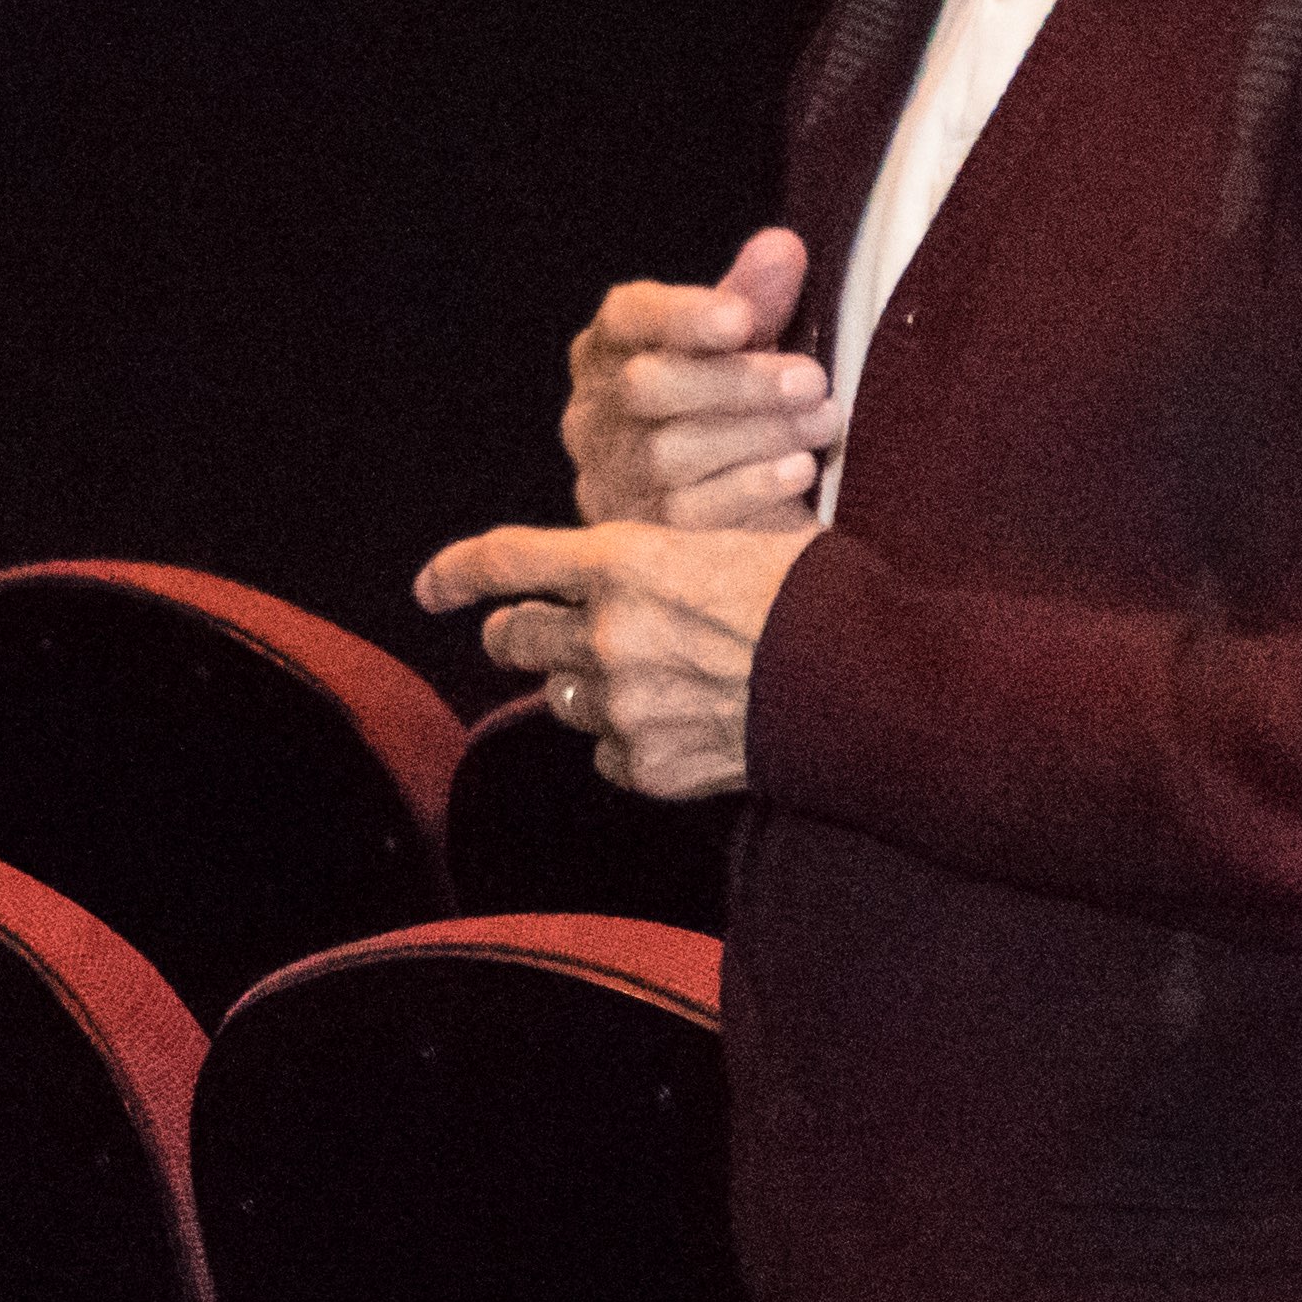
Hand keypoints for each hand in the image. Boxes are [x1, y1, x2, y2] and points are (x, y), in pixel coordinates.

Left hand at [414, 515, 814, 799]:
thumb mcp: (743, 534)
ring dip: (585, 686)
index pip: (507, 561)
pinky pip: (609, 756)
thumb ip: (671, 549)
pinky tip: (678, 723)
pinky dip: (629, 742)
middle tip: (521, 635)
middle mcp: (608, 635)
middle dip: (514, 634)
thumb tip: (642, 552)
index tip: (428, 590)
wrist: (873, 685)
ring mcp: (625, 708)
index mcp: (627, 562)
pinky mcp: (651, 767)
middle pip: (516, 639)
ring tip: (643, 676)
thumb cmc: (821, 594)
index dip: (456, 572)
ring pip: (564, 700)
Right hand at [564, 227, 839, 527]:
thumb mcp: (740, 342)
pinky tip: (799, 469)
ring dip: (755, 434)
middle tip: (812, 378)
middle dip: (734, 382)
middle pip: (645, 388)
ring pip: (667, 453)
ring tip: (824, 420)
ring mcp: (606, 474)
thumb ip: (755, 296)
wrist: (715, 496)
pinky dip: (748, 487)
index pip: (629, 318)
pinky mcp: (635, 531)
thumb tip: (784, 248)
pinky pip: (686, 513)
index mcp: (610, 345)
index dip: (681, 317)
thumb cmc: (728, 395)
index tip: (741, 318)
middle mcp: (592, 409)